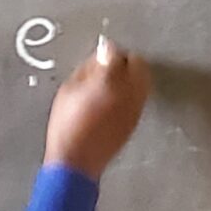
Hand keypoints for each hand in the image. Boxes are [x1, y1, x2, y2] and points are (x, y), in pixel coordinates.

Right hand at [44, 36, 150, 180]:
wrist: (77, 161)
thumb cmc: (66, 125)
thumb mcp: (68, 90)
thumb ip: (87, 69)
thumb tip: (101, 55)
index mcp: (109, 80)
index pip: (116, 52)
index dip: (107, 50)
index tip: (100, 53)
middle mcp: (129, 91)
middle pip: (139, 63)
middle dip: (126, 60)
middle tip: (110, 64)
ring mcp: (136, 106)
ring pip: (144, 79)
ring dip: (132, 75)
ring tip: (114, 80)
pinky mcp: (136, 119)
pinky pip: (140, 95)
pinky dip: (132, 90)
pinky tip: (116, 97)